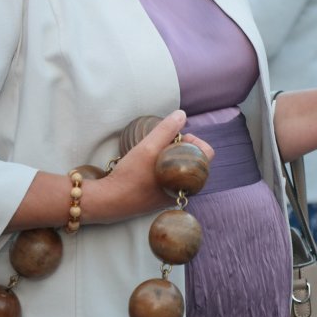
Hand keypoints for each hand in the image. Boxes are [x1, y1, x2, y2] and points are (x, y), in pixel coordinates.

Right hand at [92, 111, 214, 222]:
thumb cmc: (130, 176)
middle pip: (194, 158)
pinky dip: (163, 167)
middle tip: (160, 144)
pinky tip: (147, 165)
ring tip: (153, 154)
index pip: (206, 153)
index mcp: (188, 180)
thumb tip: (182, 115)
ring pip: (181, 167)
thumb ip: (166, 129)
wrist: (110, 201)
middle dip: (180, 147)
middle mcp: (184, 190)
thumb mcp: (148, 146)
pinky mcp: (161, 198)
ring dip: (170, 156)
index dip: (192, 140)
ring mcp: (173, 195)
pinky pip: (171, 177)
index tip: (173, 138)